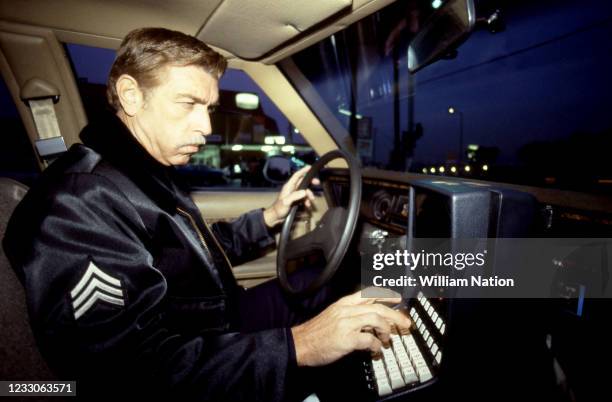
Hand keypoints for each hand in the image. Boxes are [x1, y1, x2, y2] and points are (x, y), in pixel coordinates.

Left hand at [263, 166, 319, 227]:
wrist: (276, 217)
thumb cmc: (279, 208)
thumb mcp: (287, 202)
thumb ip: (295, 196)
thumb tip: (305, 191)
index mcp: (289, 186)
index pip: (297, 176)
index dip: (303, 170)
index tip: (310, 167)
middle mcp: (292, 189)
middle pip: (303, 182)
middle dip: (310, 182)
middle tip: (317, 182)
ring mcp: (294, 194)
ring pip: (305, 191)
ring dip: (309, 194)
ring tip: (311, 200)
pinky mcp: (296, 200)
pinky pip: (304, 198)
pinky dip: (307, 200)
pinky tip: (308, 205)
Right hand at [290, 288, 410, 366]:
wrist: (300, 343)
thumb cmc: (316, 333)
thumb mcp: (333, 315)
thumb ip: (351, 314)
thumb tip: (369, 320)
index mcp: (344, 304)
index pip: (369, 294)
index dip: (386, 294)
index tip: (397, 298)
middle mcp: (346, 310)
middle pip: (377, 307)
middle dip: (395, 315)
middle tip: (405, 323)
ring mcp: (347, 323)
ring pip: (376, 319)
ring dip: (386, 330)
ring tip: (388, 339)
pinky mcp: (346, 338)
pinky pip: (369, 339)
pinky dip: (376, 345)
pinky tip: (376, 350)